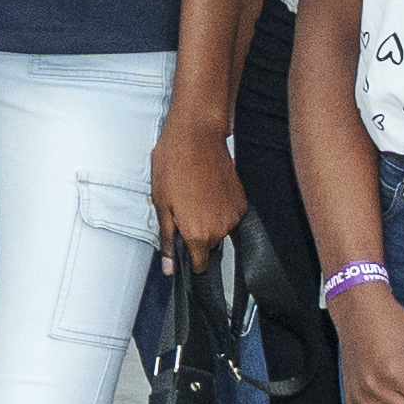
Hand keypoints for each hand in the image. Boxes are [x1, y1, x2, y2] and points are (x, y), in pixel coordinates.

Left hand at [150, 109, 247, 259]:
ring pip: (220, 230)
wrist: (197, 137)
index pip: (200, 264)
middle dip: (196, 235)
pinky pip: (229, 215)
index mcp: (199, 233)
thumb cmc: (174, 165)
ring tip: (194, 197)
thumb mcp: (161, 204)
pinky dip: (219, 209)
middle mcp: (221, 228)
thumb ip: (168, 239)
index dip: (189, 260)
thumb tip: (170, 266)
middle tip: (182, 211)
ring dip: (208, 221)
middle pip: (209, 246)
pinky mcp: (242, 201)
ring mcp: (234, 214)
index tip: (183, 251)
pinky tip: (206, 192)